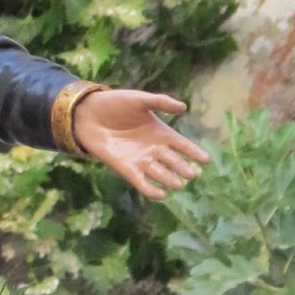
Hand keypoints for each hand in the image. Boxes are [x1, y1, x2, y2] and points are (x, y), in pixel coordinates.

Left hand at [72, 89, 209, 199]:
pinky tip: (161, 195)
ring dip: (169, 179)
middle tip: (193, 174)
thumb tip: (183, 107)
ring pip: (160, 173)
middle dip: (184, 168)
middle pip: (173, 161)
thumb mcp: (140, 99)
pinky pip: (141, 182)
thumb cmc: (115, 104)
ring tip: (178, 184)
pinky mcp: (126, 168)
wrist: (88, 114)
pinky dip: (150, 190)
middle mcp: (154, 149)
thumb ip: (161, 102)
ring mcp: (140, 159)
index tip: (206, 160)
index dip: (194, 152)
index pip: (182, 145)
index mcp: (161, 132)